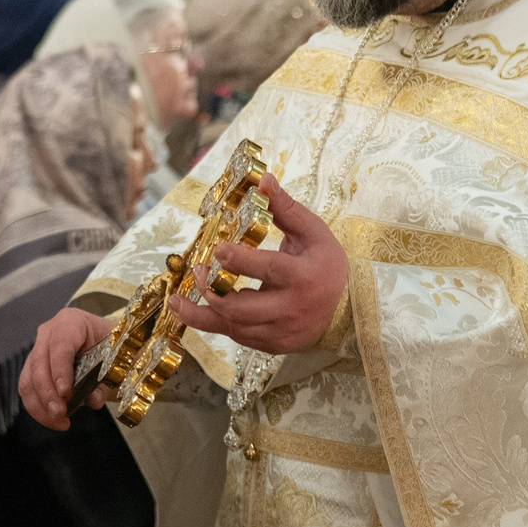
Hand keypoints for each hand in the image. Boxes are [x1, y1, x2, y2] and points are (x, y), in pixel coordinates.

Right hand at [19, 306, 115, 431]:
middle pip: (39, 364)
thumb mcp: (114, 355)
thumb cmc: (110, 345)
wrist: (104, 340)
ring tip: (59, 421)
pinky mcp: (33, 368)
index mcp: (71, 321)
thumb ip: (105, 378)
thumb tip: (93, 400)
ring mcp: (38, 350)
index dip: (60, 370)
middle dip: (48, 393)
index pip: (60, 345)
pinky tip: (53, 420)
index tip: (65, 392)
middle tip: (60, 413)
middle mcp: (49, 333)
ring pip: (29, 379)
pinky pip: (28, 389)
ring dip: (41, 404)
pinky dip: (38, 408)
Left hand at [169, 176, 346, 355]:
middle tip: (198, 271)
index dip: (239, 261)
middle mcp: (292, 309)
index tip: (217, 250)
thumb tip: (263, 180)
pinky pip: (238, 338)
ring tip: (179, 300)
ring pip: (234, 328)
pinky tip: (200, 311)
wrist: (348, 309)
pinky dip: (217, 324)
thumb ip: (285, 208)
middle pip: (241, 308)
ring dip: (202, 313)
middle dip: (212, 291)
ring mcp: (282, 332)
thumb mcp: (313, 233)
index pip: (268, 269)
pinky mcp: (274, 346)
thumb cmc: (328, 266)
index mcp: (304, 277)